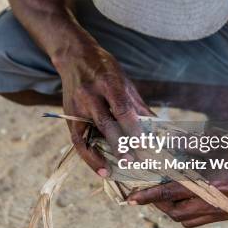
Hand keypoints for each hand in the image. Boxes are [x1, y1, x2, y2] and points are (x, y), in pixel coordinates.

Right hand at [56, 36, 152, 175]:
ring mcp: (76, 106)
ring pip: (88, 135)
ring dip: (100, 155)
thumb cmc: (104, 69)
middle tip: (133, 161)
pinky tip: (101, 169)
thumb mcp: (124, 81)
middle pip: (105, 123)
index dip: (133, 127)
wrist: (74, 57)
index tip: (145, 143)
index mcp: (107, 82)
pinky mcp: (68, 115)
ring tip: (114, 170)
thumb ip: (139, 106)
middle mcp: (89, 94)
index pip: (121, 108)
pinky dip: (88, 157)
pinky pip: (77, 141)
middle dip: (119, 144)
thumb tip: (158, 127)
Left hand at [127, 137, 227, 226]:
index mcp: (213, 184)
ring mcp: (222, 211)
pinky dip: (185, 212)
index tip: (132, 197)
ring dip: (171, 209)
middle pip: (175, 212)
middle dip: (158, 203)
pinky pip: (198, 220)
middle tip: (149, 190)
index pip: (172, 192)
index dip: (149, 194)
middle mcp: (215, 203)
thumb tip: (170, 145)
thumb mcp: (223, 142)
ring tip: (165, 193)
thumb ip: (195, 146)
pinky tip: (185, 197)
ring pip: (186, 220)